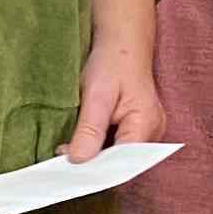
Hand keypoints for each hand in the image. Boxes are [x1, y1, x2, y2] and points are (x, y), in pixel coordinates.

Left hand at [69, 0, 165, 161]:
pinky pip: (116, 146)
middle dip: (92, 164)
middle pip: (120, 163)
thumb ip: (90, 129)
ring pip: (117, 156)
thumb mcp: (97, 94)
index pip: (122, 164)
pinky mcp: (137, 129)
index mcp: (147, 125)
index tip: (67, 169)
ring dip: (93, 155)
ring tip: (65, 151)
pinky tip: (78, 143)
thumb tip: (78, 160)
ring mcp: (147, 132)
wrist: (123, 42)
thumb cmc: (113, 62)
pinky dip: (97, 146)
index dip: (96, 171)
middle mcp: (152, 133)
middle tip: (59, 159)